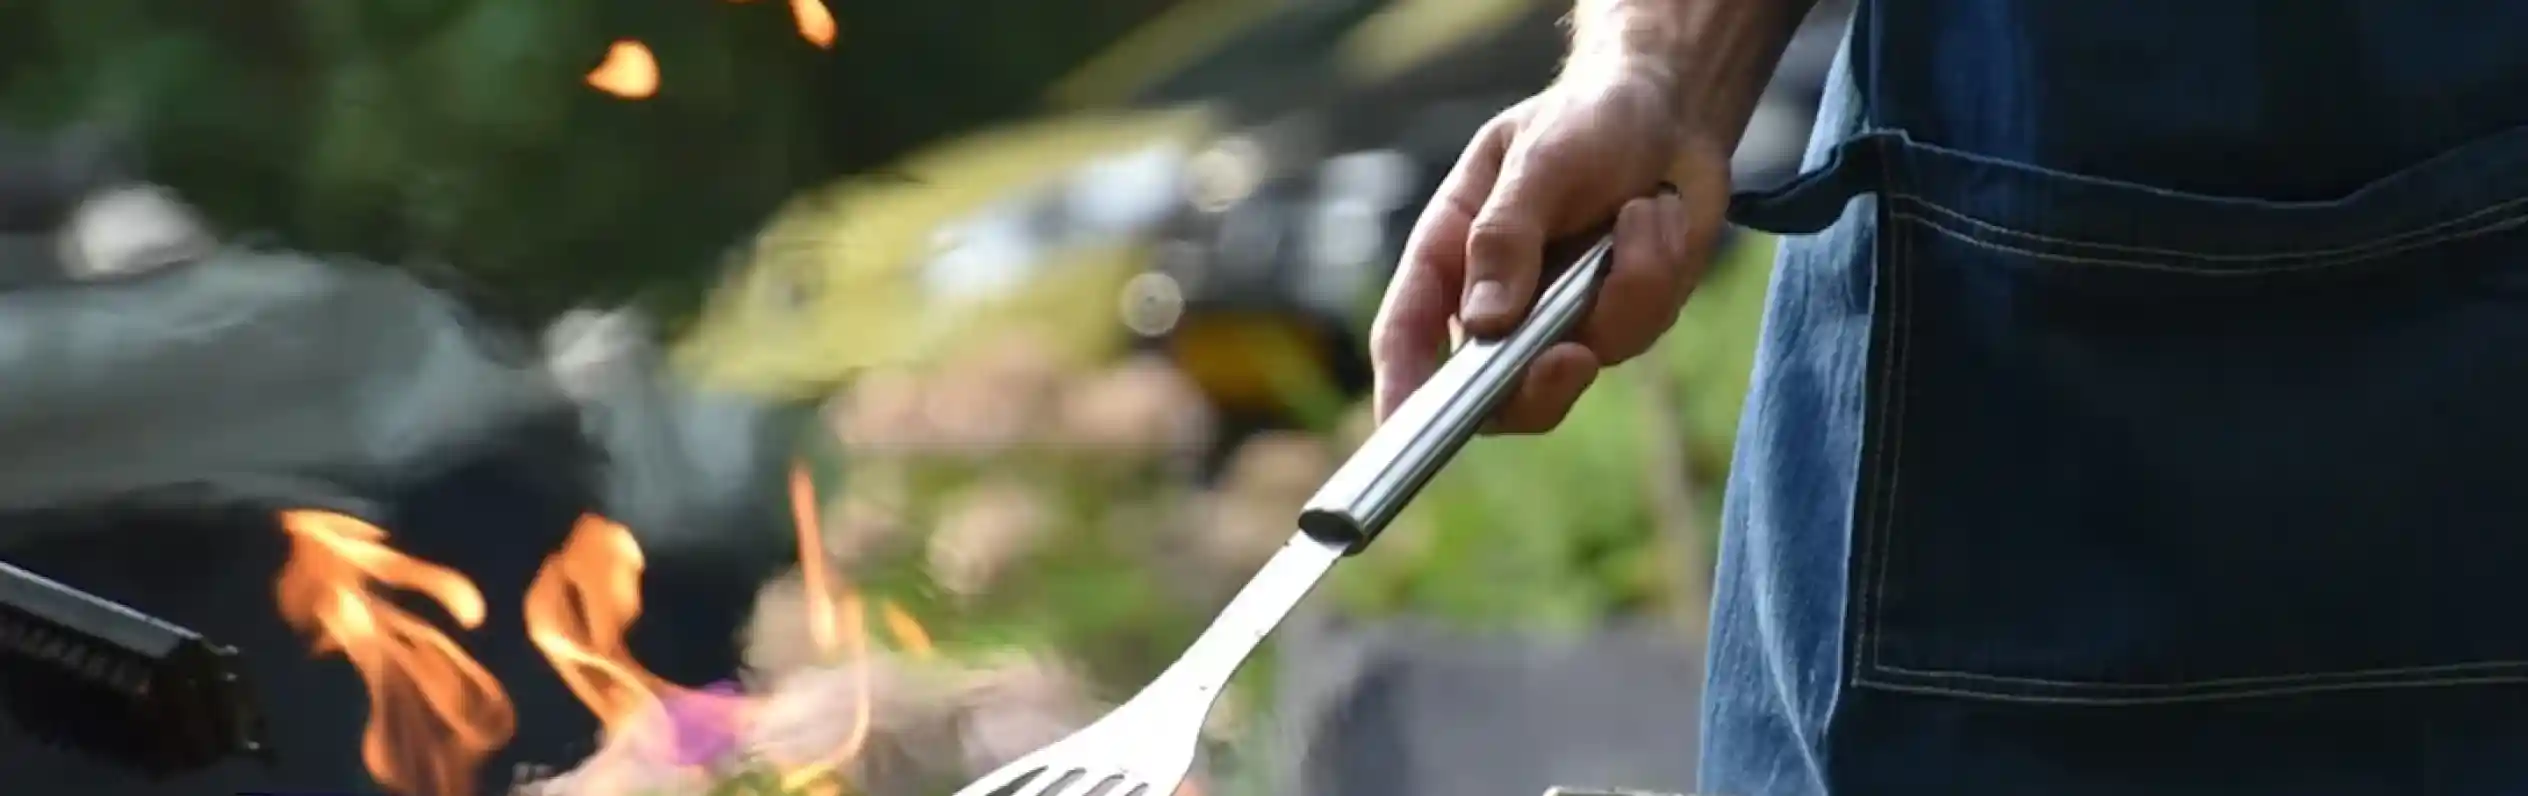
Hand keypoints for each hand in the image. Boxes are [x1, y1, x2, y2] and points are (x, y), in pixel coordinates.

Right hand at [1369, 62, 1730, 432]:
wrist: (1669, 113)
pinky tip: (1658, 215)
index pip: (1408, 335)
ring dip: (1626, 284)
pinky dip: (1660, 269)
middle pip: (1492, 392)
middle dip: (1535, 387)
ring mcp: (1559, 320)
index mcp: (1449, 256)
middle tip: (1571, 359)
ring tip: (1642, 208)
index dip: (1401, 389)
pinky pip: (1639, 327)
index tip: (1405, 430)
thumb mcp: (1535, 160)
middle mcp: (1496, 301)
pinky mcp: (1619, 321)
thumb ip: (1505, 236)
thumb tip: (1485, 321)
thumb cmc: (1583, 121)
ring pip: (1582, 358)